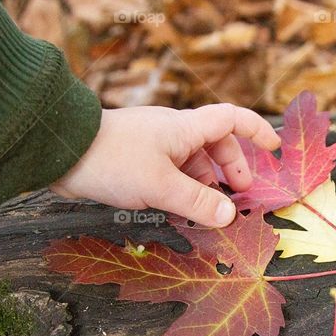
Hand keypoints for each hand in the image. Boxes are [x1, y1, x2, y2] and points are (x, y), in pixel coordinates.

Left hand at [51, 104, 279, 226]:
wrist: (60, 151)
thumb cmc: (113, 160)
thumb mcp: (160, 185)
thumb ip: (196, 202)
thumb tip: (230, 216)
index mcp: (185, 128)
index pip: (232, 119)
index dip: (256, 131)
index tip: (274, 149)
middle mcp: (173, 132)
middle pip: (216, 144)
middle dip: (232, 169)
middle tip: (239, 196)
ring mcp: (155, 145)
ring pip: (193, 161)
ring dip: (206, 183)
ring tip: (210, 210)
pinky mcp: (138, 159)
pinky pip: (172, 172)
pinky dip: (184, 188)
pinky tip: (181, 209)